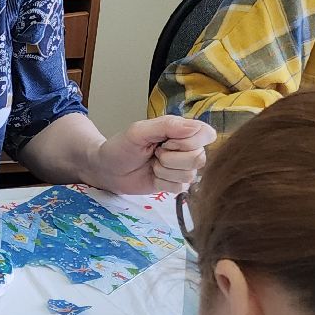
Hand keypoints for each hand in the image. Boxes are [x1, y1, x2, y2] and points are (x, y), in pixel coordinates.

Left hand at [92, 116, 213, 193]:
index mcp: (182, 130)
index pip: (206, 134)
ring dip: (164, 170)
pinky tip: (153, 176)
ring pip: (189, 175)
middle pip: (199, 158)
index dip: (188, 141)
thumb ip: (168, 126)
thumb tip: (197, 128)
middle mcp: (187, 148)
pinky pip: (180, 188)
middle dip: (170, 158)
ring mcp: (183, 168)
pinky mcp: (176, 184)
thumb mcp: (139, 131)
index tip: (166, 141)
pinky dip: (162, 183)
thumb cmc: (122, 146)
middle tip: (155, 153)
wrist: (108, 169)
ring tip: (152, 163)